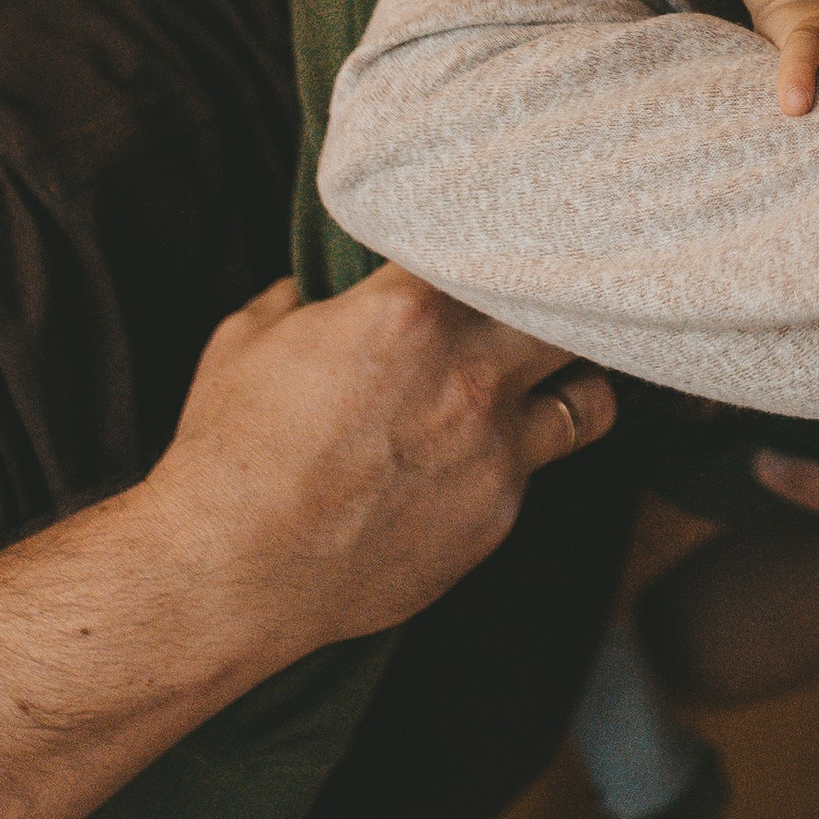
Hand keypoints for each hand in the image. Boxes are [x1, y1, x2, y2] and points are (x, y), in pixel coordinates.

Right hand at [151, 269, 618, 654]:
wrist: (230, 576)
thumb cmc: (229, 453)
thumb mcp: (249, 340)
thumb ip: (304, 298)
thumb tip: (318, 287)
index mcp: (409, 312)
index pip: (496, 247)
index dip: (498, 242)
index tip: (494, 244)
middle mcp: (470, 374)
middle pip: (570, 313)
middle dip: (558, 304)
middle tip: (541, 306)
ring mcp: (493, 450)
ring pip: (590, 397)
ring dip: (573, 382)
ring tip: (550, 380)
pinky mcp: (498, 515)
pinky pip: (536, 469)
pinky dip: (515, 456)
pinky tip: (478, 458)